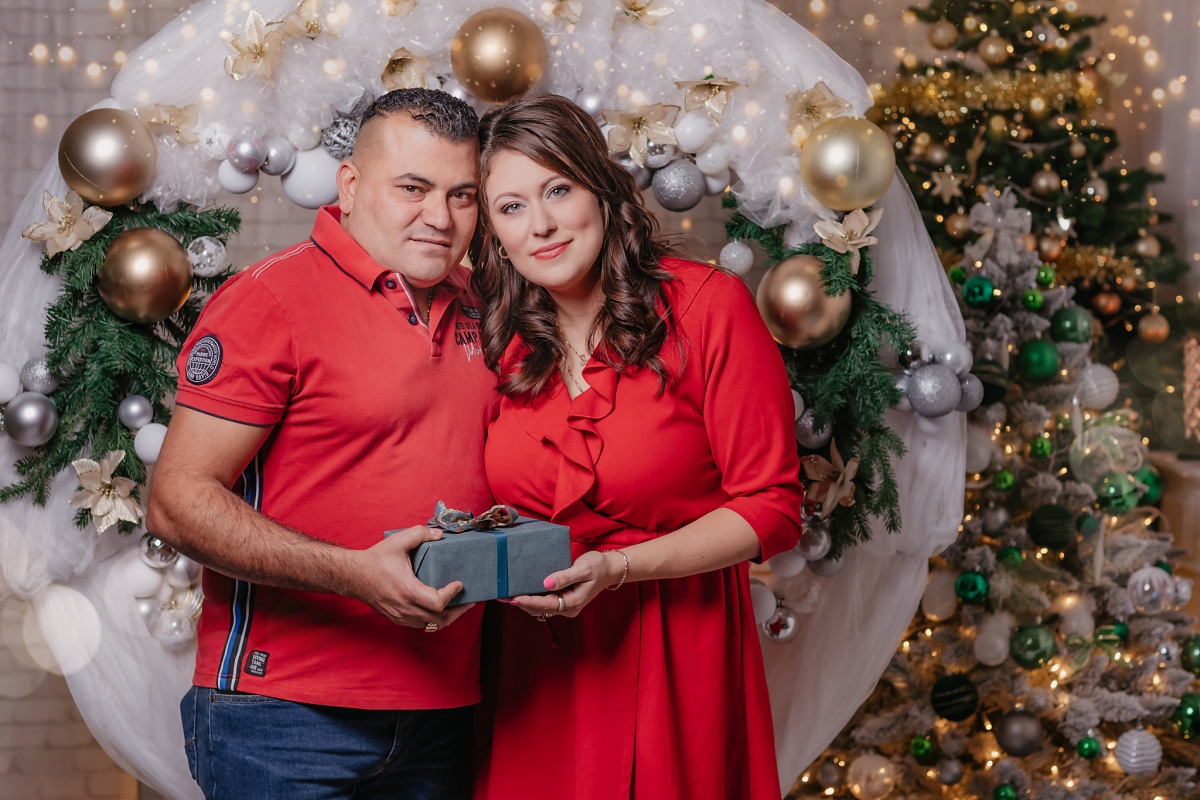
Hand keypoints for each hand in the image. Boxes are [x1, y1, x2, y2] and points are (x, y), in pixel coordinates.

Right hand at [353, 526, 474, 629]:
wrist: (353, 576)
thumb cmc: (374, 560)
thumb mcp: (397, 541)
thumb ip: (419, 533)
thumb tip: (440, 534)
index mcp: (408, 591)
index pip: (438, 603)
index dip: (452, 595)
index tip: (459, 584)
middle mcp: (405, 608)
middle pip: (440, 619)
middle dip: (458, 610)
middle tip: (470, 600)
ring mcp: (400, 616)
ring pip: (431, 625)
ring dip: (447, 617)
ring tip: (459, 606)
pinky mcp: (397, 618)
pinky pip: (421, 625)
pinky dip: (433, 619)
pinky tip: (440, 610)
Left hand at [504, 550, 621, 619]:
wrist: (609, 569)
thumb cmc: (597, 566)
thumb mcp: (582, 569)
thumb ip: (564, 576)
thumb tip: (546, 583)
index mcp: (573, 602)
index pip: (546, 604)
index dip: (528, 602)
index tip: (513, 598)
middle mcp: (568, 608)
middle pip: (540, 609)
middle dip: (521, 604)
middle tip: (502, 597)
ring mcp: (565, 605)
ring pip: (541, 608)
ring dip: (524, 603)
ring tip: (507, 596)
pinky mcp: (563, 600)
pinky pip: (544, 603)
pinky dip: (532, 599)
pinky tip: (521, 593)